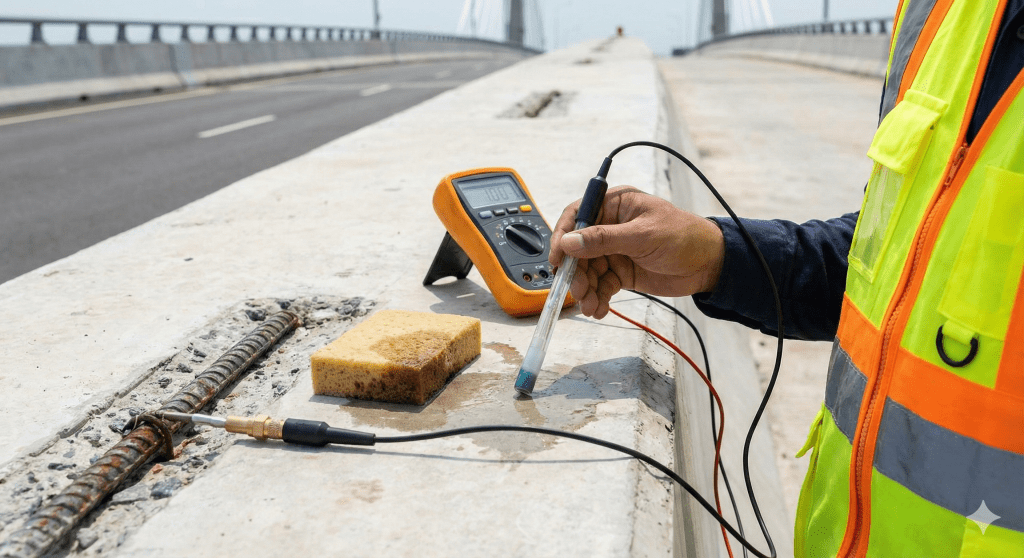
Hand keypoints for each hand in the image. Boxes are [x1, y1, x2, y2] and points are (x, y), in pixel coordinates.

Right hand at [549, 186, 724, 317]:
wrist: (710, 264)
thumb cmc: (684, 237)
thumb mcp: (643, 235)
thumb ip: (604, 239)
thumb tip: (569, 242)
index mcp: (615, 205)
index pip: (577, 216)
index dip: (562, 236)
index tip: (557, 259)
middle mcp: (610, 227)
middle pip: (578, 249)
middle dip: (576, 271)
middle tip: (579, 289)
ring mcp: (614, 250)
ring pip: (588, 270)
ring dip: (586, 289)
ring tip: (591, 306)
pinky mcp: (621, 271)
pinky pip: (601, 285)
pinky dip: (598, 298)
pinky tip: (600, 309)